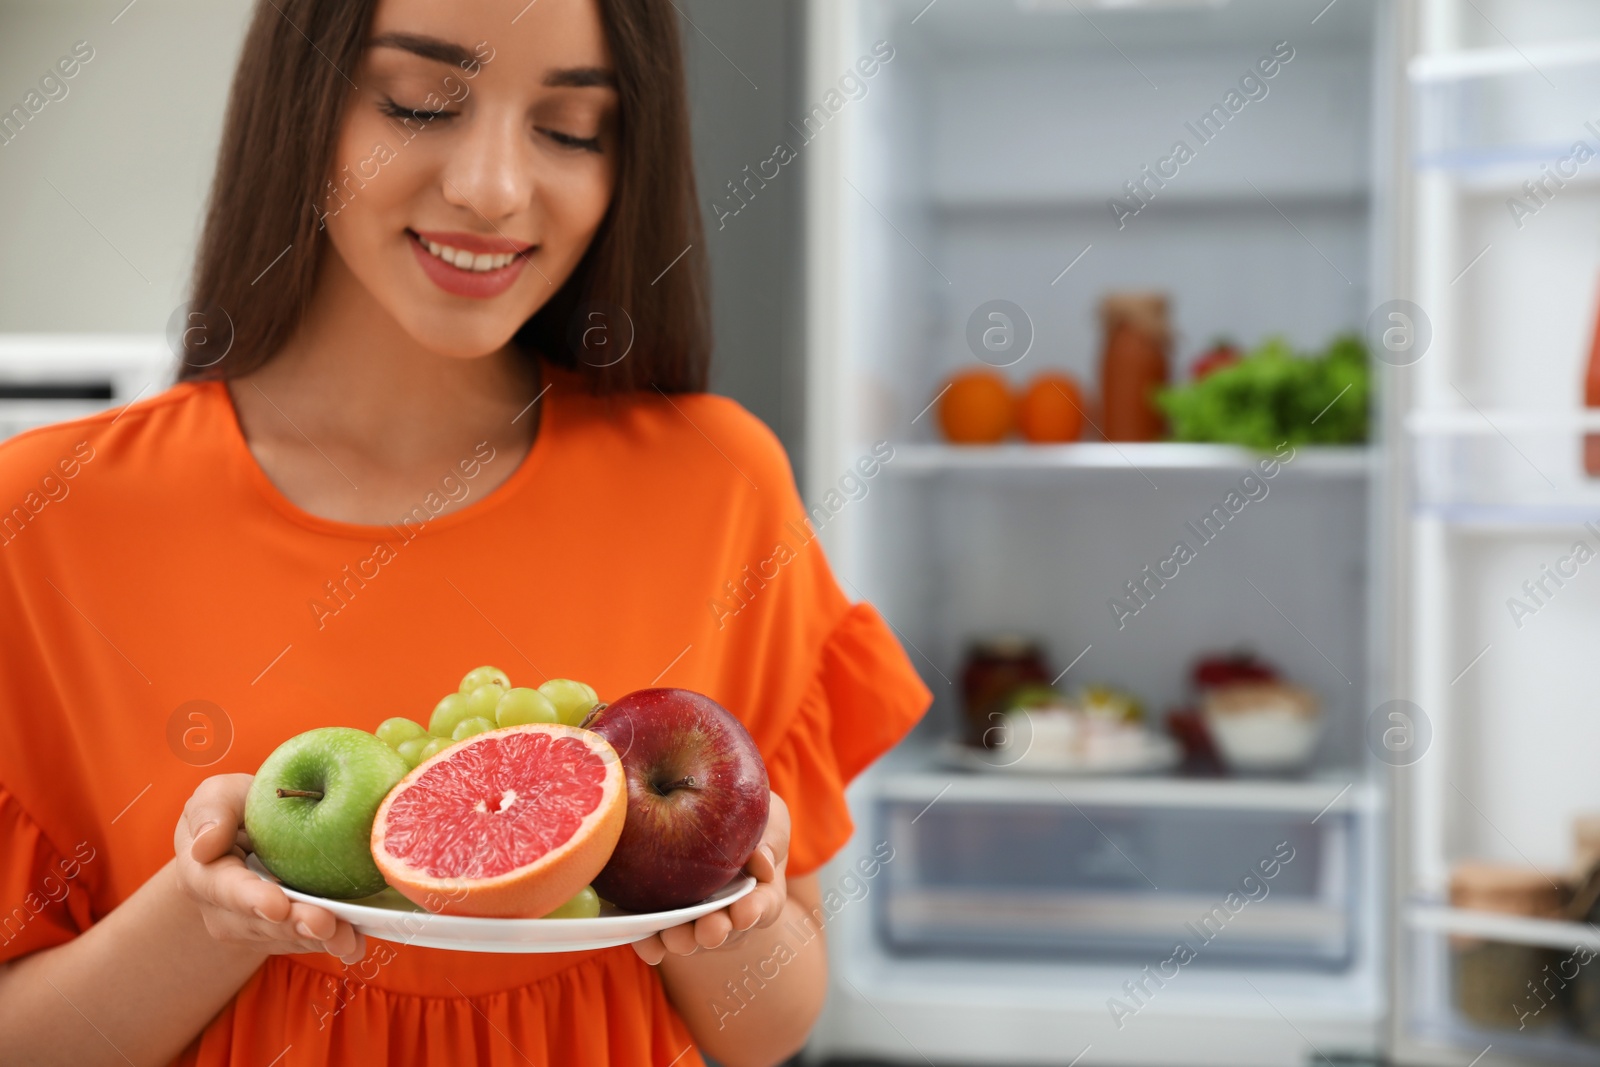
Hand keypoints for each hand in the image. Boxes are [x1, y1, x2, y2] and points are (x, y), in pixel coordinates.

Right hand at [173, 773, 365, 964]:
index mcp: (204, 874)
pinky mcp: (281, 933)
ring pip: (286, 937)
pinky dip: (331, 943)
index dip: (251, 899)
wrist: (248, 835)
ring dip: (318, 939)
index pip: (225, 889)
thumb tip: (204, 845)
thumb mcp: (218, 795)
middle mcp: (224, 910)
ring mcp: (252, 927)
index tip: (277, 906)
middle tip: (326, 924)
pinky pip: (305, 942)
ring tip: (347, 938)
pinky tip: (355, 944)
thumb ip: (210, 811)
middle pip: (260, 923)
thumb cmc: (234, 809)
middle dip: (294, 925)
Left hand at [631, 791, 789, 964]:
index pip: (762, 905)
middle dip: (715, 931)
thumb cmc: (747, 822)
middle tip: (710, 931)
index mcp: (759, 891)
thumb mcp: (768, 821)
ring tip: (674, 936)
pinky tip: (646, 944)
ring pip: (688, 936)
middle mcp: (726, 912)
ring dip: (681, 939)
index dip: (754, 911)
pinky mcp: (663, 917)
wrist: (711, 822)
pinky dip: (651, 943)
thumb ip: (771, 838)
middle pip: (722, 928)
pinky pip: (656, 935)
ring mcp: (694, 918)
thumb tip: (762, 860)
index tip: (745, 913)